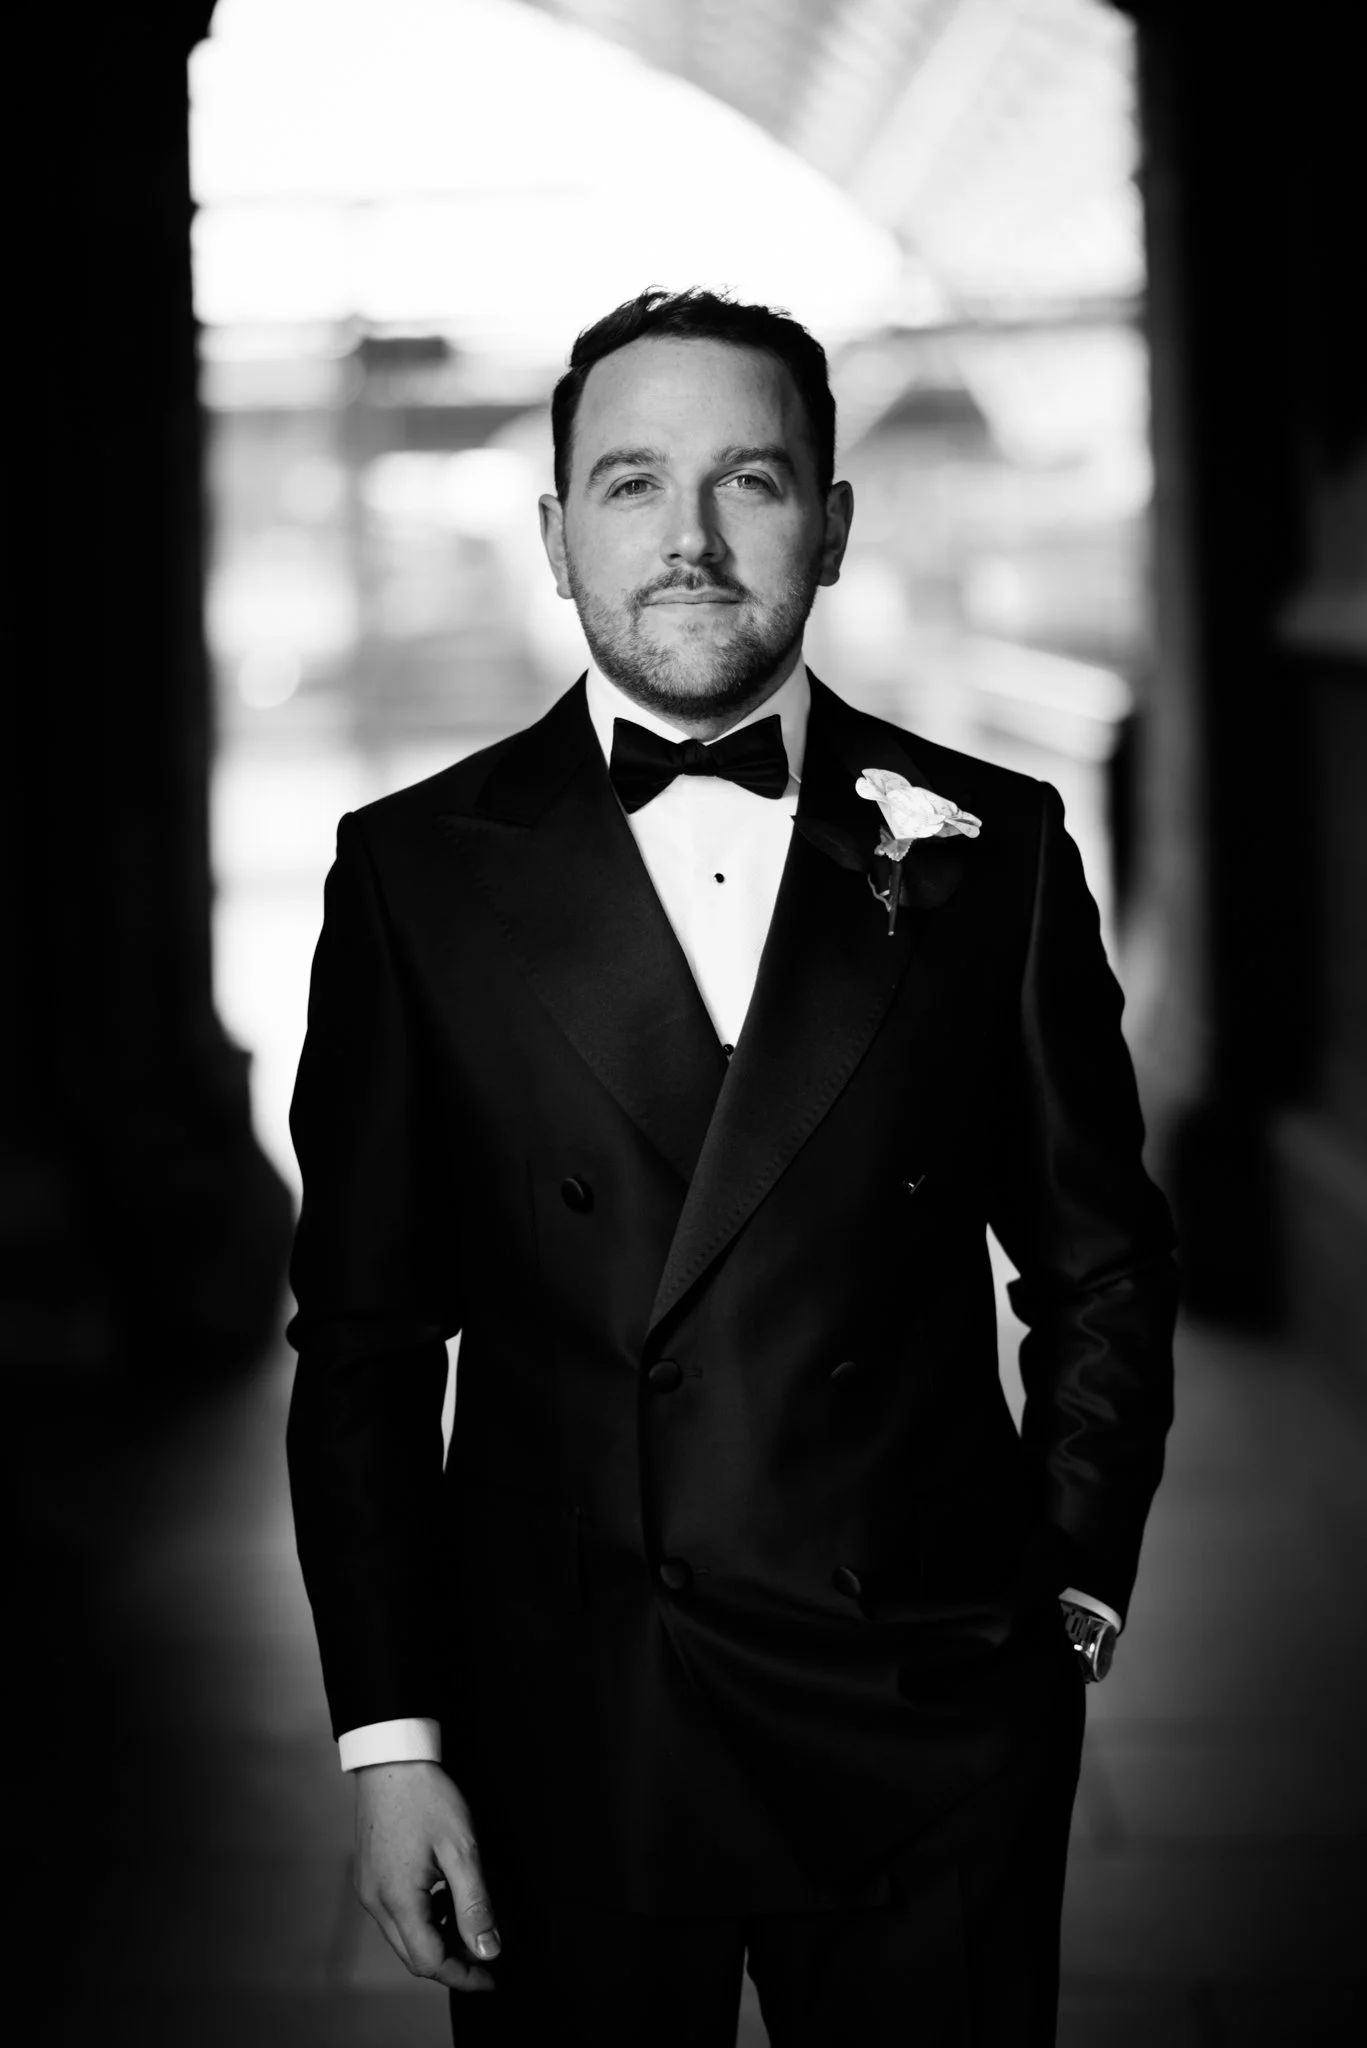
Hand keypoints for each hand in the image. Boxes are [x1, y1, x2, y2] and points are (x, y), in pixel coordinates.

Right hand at [353, 1760, 500, 1992]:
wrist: (390, 1757)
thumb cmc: (426, 1796)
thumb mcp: (461, 1849)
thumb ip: (475, 1904)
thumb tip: (488, 1950)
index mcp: (397, 1901)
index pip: (429, 1961)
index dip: (463, 1975)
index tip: (491, 1977)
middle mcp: (375, 1902)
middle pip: (414, 1955)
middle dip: (452, 1961)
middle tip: (486, 1952)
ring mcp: (368, 1890)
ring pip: (404, 1937)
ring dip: (437, 1939)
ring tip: (469, 1920)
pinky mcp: (368, 1877)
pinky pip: (395, 1915)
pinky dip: (422, 1918)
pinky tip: (444, 1898)